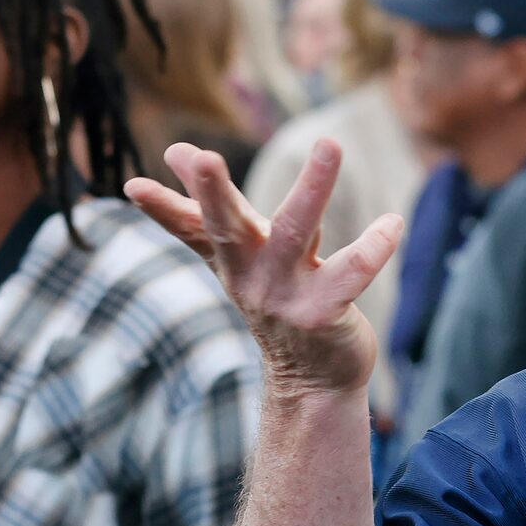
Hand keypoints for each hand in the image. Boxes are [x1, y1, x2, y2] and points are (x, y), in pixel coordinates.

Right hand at [125, 141, 402, 397]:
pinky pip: (351, 273)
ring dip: (312, 188)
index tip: (132, 186)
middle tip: (201, 158)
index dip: (162, 209)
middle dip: (212, 194)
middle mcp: (252, 275)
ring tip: (329, 144)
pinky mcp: (324, 313)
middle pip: (227, 228)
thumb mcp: (238, 255)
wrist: (313, 381)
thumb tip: (173, 149)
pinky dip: (374, 246)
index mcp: (231, 258)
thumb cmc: (277, 300)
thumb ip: (208, 208)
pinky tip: (393, 222)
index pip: (189, 228)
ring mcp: (286, 295)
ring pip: (297, 233)